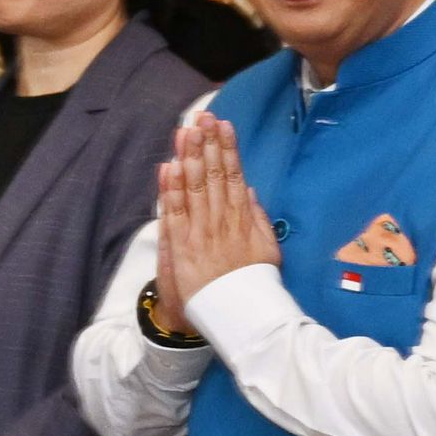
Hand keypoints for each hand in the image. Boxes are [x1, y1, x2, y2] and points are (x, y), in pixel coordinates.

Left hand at [154, 112, 280, 323]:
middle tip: (203, 117)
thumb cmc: (252, 283)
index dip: (227, 149)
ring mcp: (200, 233)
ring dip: (188, 157)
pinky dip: (170, 189)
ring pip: (193, 188)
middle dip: (207, 144)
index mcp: (243, 219)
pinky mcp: (182, 247)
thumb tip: (248, 189)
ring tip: (186, 131)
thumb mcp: (267, 249)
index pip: (233, 175)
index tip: (223, 125)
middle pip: (212, 175)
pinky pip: (175, 213)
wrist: (234, 318)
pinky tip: (168, 166)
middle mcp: (221, 221)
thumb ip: (258, 218)